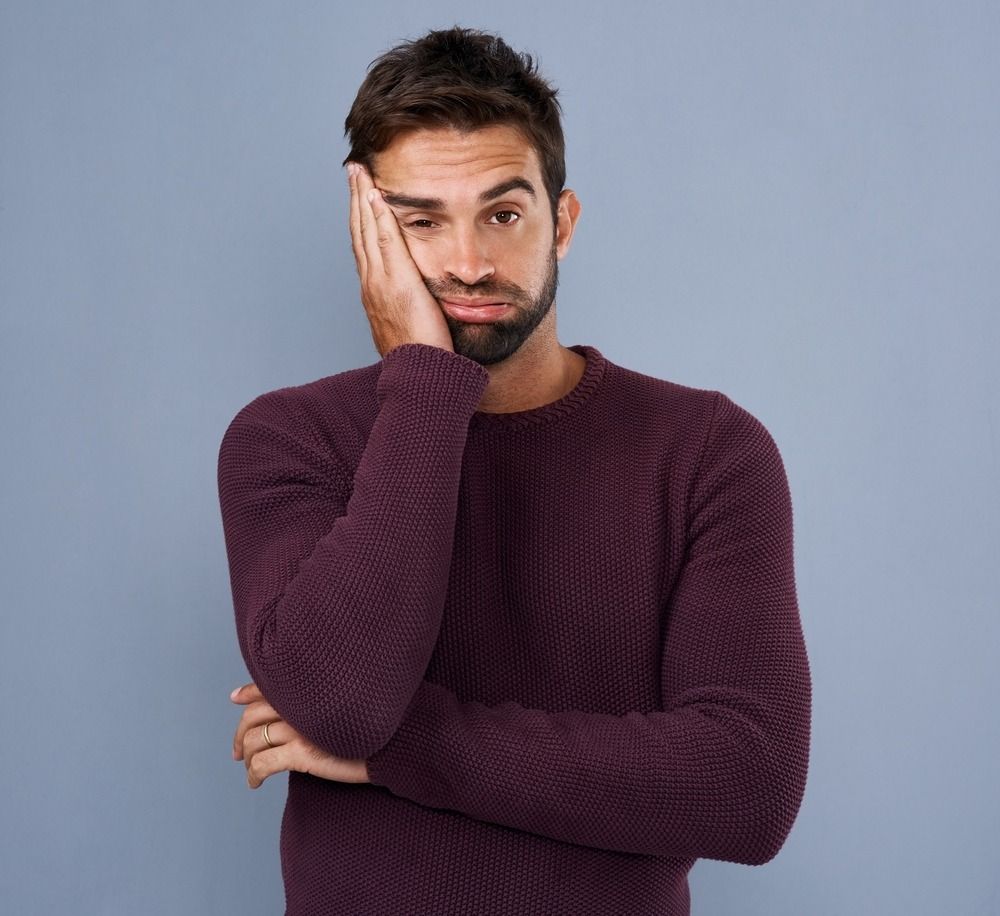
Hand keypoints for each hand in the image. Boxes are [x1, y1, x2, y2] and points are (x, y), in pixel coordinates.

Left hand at [230, 682, 370, 788]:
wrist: (393, 742)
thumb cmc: (372, 726)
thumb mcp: (341, 707)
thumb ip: (316, 704)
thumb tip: (295, 714)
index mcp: (308, 689)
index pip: (268, 687)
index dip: (249, 692)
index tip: (234, 697)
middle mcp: (299, 704)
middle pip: (253, 715)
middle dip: (239, 734)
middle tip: (237, 752)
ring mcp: (299, 728)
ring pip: (253, 740)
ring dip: (246, 757)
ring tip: (249, 769)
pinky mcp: (301, 752)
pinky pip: (263, 763)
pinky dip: (253, 774)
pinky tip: (255, 782)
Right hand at [347, 161, 453, 356]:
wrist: (420, 377)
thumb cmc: (423, 358)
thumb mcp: (413, 327)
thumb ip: (413, 307)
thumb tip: (421, 301)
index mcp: (376, 293)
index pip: (365, 246)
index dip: (361, 218)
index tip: (361, 194)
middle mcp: (373, 285)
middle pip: (359, 232)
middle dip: (356, 199)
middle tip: (354, 170)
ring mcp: (381, 284)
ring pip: (367, 232)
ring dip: (363, 198)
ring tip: (360, 171)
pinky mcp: (397, 284)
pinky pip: (385, 243)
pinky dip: (378, 218)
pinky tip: (377, 195)